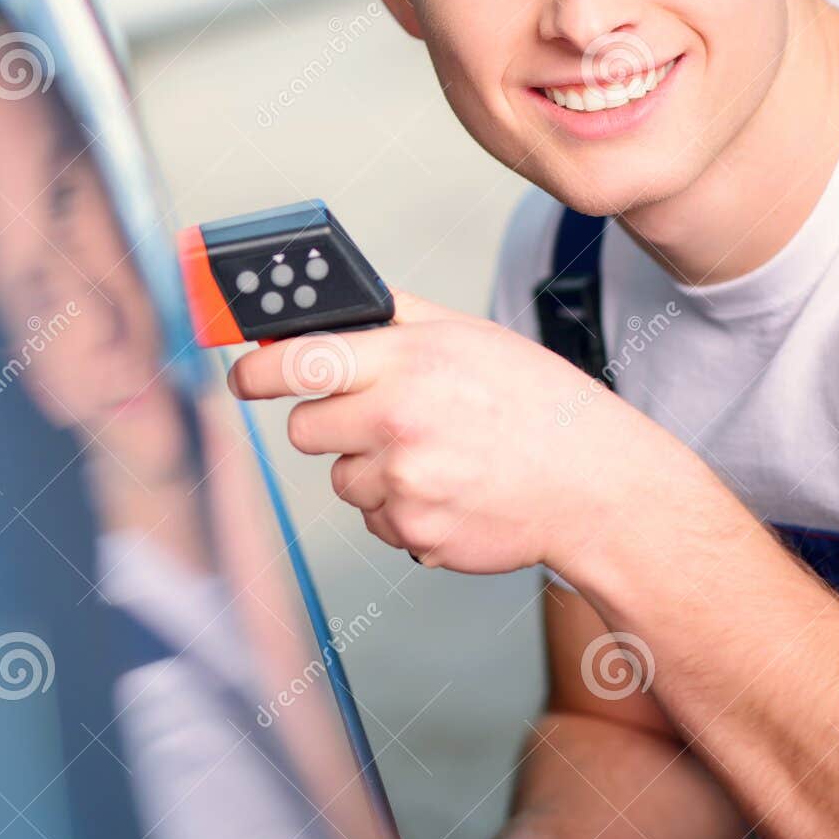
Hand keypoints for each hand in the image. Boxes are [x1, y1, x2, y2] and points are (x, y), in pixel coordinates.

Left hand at [227, 290, 653, 578]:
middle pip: (306, 429)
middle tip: (373, 419)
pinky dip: (403, 511)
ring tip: (438, 456)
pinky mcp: (415, 534)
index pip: (299, 360)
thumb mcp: (471, 335)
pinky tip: (450, 490)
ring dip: (373, 471)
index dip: (257, 369)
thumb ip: (398, 319)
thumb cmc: (539, 404)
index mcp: (410, 362)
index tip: (244, 375)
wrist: (594, 484)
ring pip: (342, 480)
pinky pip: (376, 522)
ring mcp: (406, 484)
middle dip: (330, 424)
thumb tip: (335, 305)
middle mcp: (400, 422)